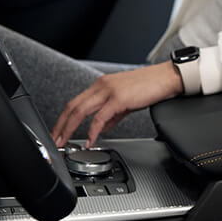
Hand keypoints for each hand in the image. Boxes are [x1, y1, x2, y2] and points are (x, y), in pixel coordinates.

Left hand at [52, 61, 184, 147]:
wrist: (166, 78)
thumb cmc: (150, 87)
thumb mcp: (126, 101)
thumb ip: (111, 115)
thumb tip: (101, 128)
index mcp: (101, 85)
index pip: (75, 102)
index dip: (64, 118)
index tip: (59, 132)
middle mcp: (101, 85)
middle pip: (72, 106)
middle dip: (60, 125)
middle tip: (54, 140)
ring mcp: (109, 91)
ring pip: (80, 111)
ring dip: (69, 128)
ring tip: (64, 142)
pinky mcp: (118, 98)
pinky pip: (100, 118)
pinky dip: (92, 131)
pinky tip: (90, 140)